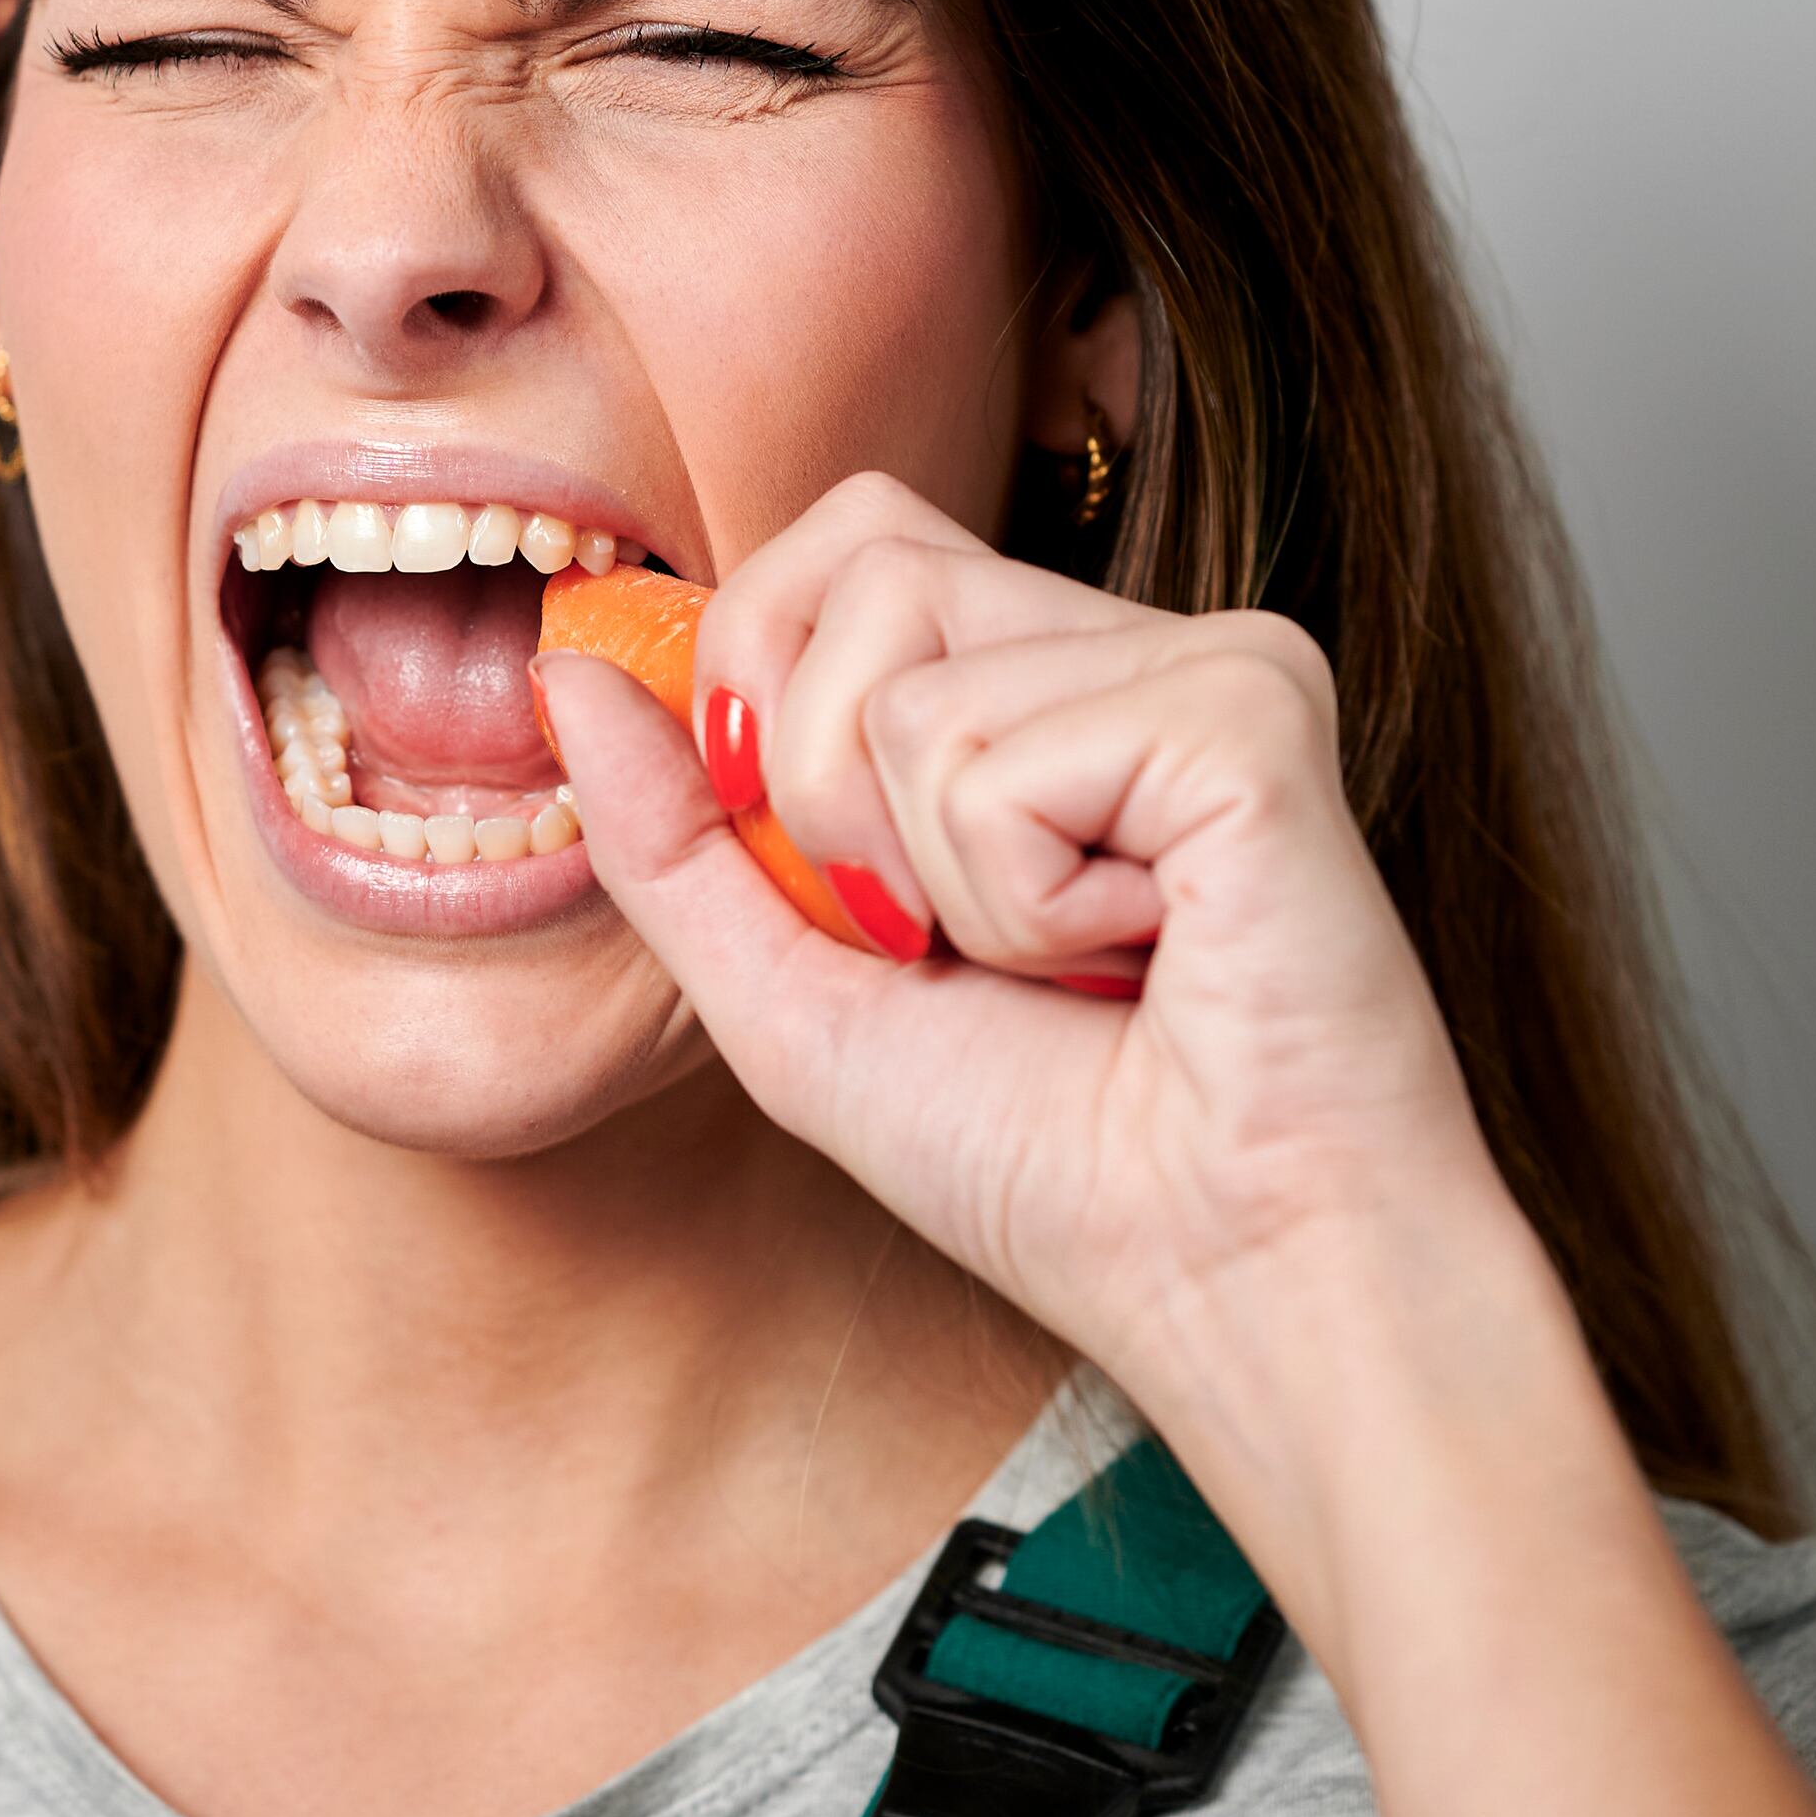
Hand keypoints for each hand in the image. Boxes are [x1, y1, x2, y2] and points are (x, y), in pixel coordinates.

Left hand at [533, 471, 1534, 1473]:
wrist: (1226, 1276)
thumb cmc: (1044, 1159)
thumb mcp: (789, 996)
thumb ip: (668, 833)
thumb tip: (561, 663)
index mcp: (1032, 678)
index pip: (836, 540)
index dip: (773, 695)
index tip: (842, 878)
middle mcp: (1125, 642)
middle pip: (857, 565)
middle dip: (830, 793)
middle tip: (956, 933)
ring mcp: (1207, 659)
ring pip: (915, 687)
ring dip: (941, 884)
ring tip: (1075, 961)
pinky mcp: (1255, 706)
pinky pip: (1005, 757)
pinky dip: (1028, 901)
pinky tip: (1144, 953)